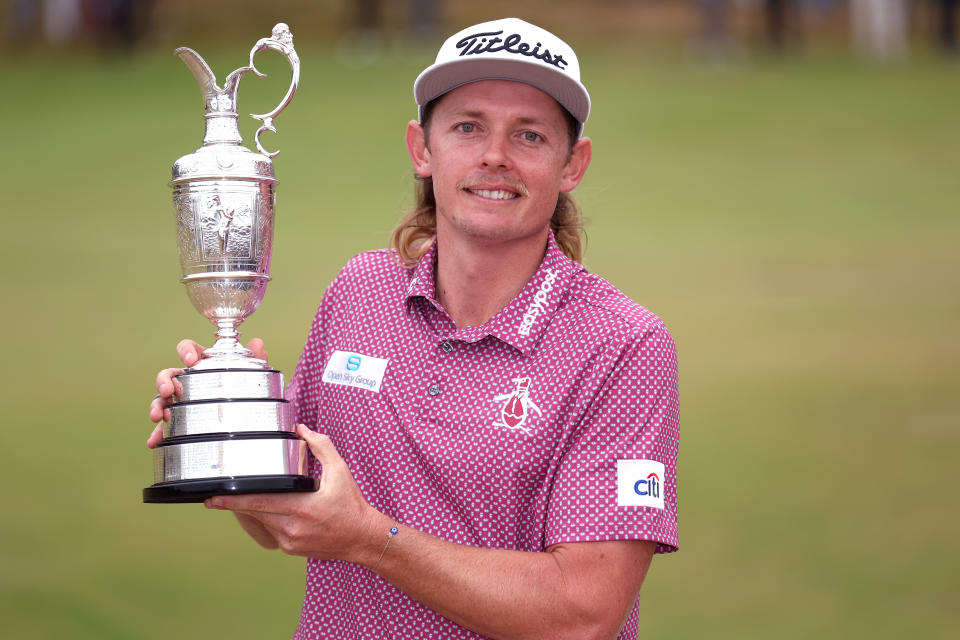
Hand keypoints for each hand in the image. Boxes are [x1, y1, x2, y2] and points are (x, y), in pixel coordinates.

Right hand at [146, 337, 267, 447]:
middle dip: (164, 381)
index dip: (186, 351)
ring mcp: (182, 401)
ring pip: (162, 399)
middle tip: (167, 390)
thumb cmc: (244, 386)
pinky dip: (158, 433)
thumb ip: (254, 358)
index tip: (191, 359)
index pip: (189, 350)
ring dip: (156, 406)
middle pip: (169, 375)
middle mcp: (188, 380)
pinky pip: (166, 426)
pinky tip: (155, 441)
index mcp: (203, 364)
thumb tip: (258, 343)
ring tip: (157, 416)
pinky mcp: (180, 421)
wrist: (248, 413)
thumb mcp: (251, 373)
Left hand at [205, 425, 382, 563]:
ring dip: (254, 511)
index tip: (213, 498)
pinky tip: (275, 512)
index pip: (259, 502)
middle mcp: (292, 527)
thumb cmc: (351, 504)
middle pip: (254, 513)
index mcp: (301, 507)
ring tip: (249, 500)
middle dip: (235, 505)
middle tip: (214, 499)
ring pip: (261, 523)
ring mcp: (290, 541)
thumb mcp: (340, 471)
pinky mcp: (291, 549)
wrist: (362, 538)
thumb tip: (301, 429)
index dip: (234, 501)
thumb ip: (321, 446)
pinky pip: (271, 532)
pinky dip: (269, 521)